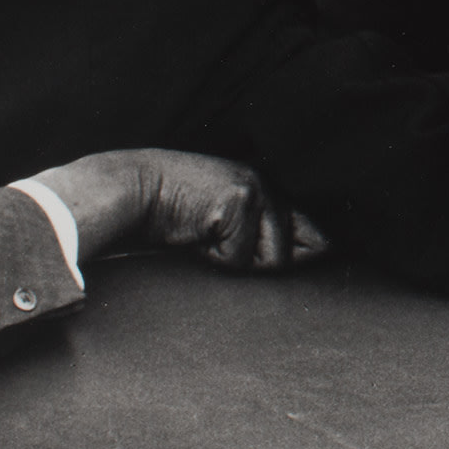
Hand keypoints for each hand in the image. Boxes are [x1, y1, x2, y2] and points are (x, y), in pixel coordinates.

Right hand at [34, 149, 326, 272]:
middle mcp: (267, 184)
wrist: (133, 192)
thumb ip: (261, 237)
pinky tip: (196, 233)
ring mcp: (257, 189)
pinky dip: (216, 257)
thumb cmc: (173, 215)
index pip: (310, 229)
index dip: (311, 253)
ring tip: (205, 236)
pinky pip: (240, 256)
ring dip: (236, 261)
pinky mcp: (241, 200)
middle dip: (261, 263)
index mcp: (266, 189)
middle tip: (219, 243)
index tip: (311, 264)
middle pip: (294, 253)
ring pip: (270, 258)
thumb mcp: (222, 224)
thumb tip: (315, 253)